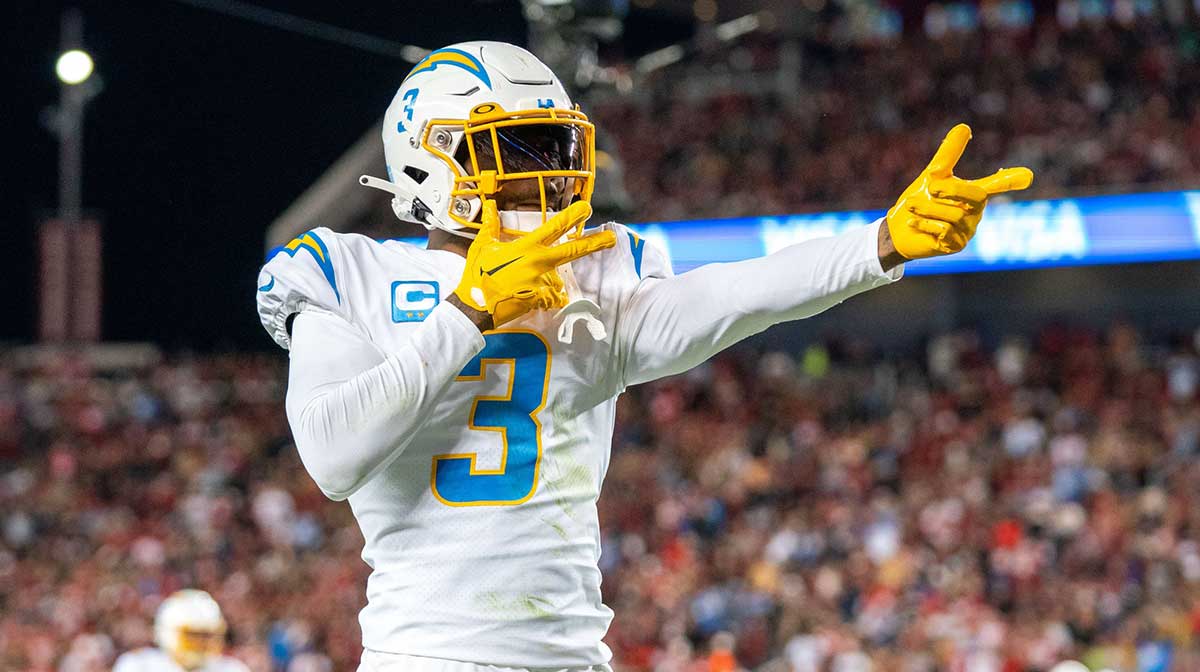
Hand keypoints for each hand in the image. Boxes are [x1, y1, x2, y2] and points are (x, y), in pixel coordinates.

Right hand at [454, 200, 616, 326]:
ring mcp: (542, 282)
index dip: (572, 216)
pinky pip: (553, 298)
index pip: (554, 227)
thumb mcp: (482, 247)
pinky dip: (548, 299)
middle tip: (612, 238)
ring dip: (549, 283)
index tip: (586, 208)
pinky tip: (531, 299)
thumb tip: (489, 206)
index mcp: (526, 247)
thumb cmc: (477, 275)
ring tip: (525, 287)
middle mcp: (538, 262)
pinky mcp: (541, 299)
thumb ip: (491, 226)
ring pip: (558, 280)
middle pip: (572, 251)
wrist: (475, 306)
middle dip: (594, 243)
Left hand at [885, 124, 1032, 260]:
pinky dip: (924, 223)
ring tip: (912, 206)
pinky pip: (944, 230)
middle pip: (976, 196)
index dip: (1010, 180)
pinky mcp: (955, 246)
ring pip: (953, 214)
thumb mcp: (932, 176)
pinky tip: (913, 222)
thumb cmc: (919, 201)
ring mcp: (968, 231)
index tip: (1028, 175)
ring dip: (927, 207)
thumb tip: (964, 126)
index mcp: (974, 194)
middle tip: (931, 186)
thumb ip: (948, 155)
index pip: (997, 185)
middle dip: (953, 190)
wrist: (898, 231)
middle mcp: (976, 212)